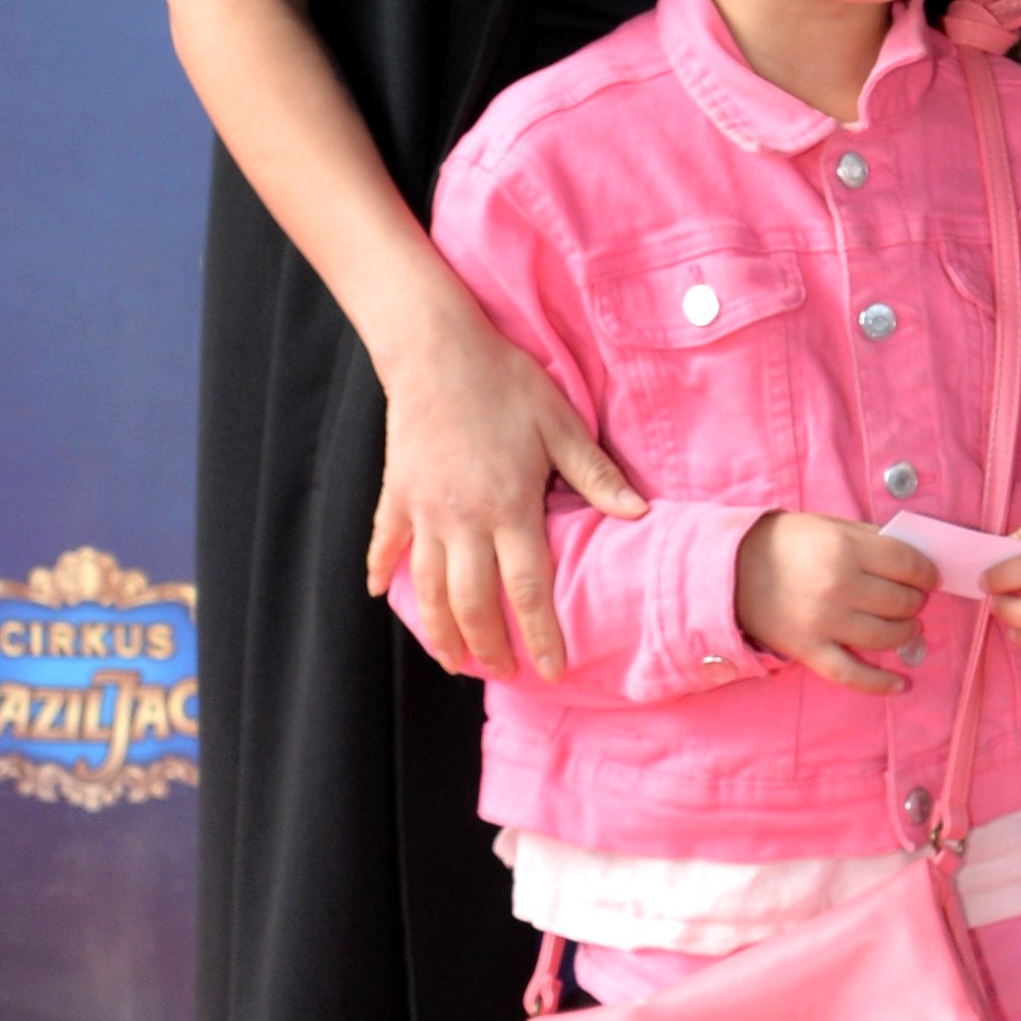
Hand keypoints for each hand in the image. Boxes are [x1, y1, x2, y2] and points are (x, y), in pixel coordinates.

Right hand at [367, 308, 644, 677]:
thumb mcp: (560, 424)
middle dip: (488, 647)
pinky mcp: (395, 493)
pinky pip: (385, 543)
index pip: (528, 590)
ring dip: (440, 629)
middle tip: (502, 673)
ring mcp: (423, 510)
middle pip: (473, 603)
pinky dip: (382, 571)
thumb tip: (638, 514)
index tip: (550, 671)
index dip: (540, 636)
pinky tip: (383, 594)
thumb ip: (595, 474)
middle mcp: (462, 521)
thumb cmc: (505, 382)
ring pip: (427, 588)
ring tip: (453, 659)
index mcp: (508, 508)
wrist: (434, 348)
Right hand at [735, 511, 937, 692]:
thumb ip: (873, 540)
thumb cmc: (788, 543)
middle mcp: (838, 587)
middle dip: (915, 602)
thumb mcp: (832, 526)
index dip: (927, 573)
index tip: (929, 577)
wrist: (732, 569)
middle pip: (901, 602)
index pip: (908, 566)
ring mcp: (824, 623)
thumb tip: (916, 560)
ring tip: (906, 627)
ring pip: (885, 638)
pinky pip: (852, 675)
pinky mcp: (809, 651)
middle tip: (913, 599)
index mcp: (846, 549)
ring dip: (905, 633)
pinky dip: (880, 684)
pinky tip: (902, 685)